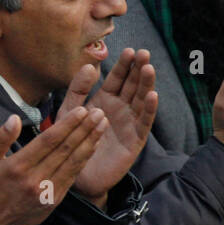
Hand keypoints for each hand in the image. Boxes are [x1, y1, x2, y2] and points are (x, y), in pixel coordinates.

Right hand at [0, 106, 107, 224]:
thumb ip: (0, 139)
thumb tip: (14, 118)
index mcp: (18, 166)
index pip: (48, 141)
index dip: (67, 124)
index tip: (81, 110)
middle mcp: (35, 179)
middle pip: (65, 149)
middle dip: (84, 128)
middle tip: (99, 112)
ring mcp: (47, 191)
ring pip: (73, 162)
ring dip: (90, 142)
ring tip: (102, 125)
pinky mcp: (55, 200)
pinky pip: (73, 176)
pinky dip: (85, 159)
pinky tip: (93, 145)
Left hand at [61, 50, 157, 205]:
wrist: (75, 174)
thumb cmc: (72, 140)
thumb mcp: (70, 111)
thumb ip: (78, 89)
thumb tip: (90, 66)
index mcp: (105, 99)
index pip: (118, 78)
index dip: (124, 65)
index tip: (128, 50)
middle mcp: (121, 109)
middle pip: (133, 85)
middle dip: (139, 69)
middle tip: (144, 52)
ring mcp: (130, 123)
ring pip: (141, 100)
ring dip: (146, 84)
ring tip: (149, 68)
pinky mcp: (135, 140)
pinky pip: (144, 122)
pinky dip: (150, 109)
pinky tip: (153, 95)